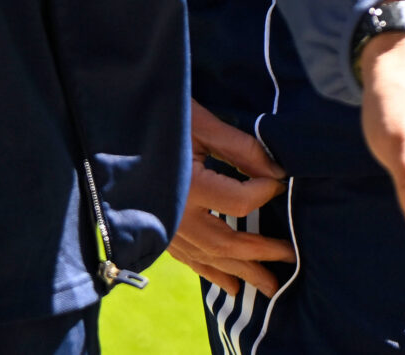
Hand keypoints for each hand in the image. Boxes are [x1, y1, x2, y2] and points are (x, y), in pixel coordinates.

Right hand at [165, 101, 296, 299]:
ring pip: (208, 257)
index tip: (281, 182)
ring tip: (269, 285)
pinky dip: (212, 273)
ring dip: (241, 271)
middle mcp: (175, 216)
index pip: (239, 203)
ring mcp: (164, 229)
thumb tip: (277, 171)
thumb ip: (241, 149)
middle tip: (291, 258)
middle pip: (226, 243)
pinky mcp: (158, 231)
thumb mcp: (202, 126)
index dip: (265, 192)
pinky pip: (188, 259)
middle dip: (261, 253)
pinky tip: (231, 286)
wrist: (113, 126)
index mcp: (187, 187)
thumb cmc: (161, 118)